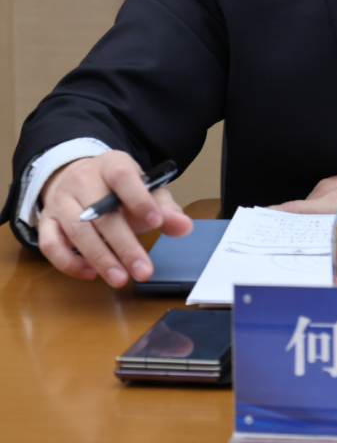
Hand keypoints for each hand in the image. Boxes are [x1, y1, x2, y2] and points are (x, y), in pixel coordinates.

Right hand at [37, 151, 192, 286]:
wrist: (82, 178)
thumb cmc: (118, 189)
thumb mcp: (145, 190)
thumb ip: (165, 208)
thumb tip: (184, 227)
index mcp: (111, 164)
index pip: (122, 176)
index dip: (139, 199)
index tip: (156, 223)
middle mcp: (82, 179)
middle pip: (102, 213)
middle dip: (125, 246)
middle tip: (143, 270)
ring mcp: (61, 200)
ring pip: (77, 231)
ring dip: (100, 259)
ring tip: (120, 278)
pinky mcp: (46, 220)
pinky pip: (50, 244)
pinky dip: (68, 262)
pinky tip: (90, 273)